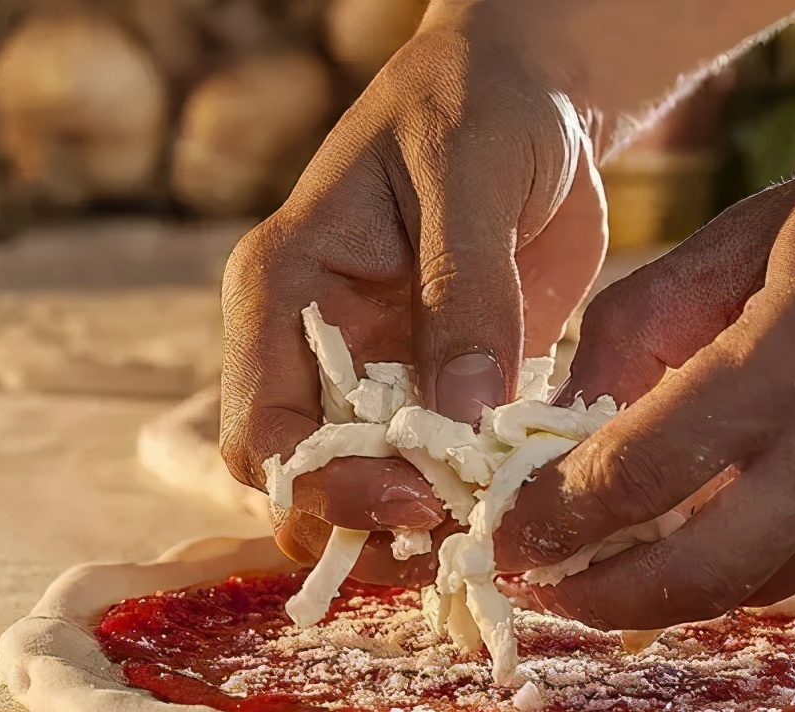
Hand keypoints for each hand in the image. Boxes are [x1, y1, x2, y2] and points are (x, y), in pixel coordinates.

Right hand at [219, 8, 606, 581]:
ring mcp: (378, 375)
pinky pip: (439, 468)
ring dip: (422, 529)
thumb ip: (462, 294)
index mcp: (284, 293)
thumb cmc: (479, 107)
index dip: (325, 489)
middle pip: (307, 486)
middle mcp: (316, 348)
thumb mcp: (468, 180)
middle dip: (373, 527)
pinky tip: (521, 502)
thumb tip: (462, 416)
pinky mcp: (441, 386)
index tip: (418, 500)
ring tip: (496, 529)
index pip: (262, 433)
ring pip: (369, 493)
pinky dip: (471, 497)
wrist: (532, 96)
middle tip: (465, 532)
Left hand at [495, 120, 794, 629]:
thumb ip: (649, 316)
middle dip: (597, 596)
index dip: (555, 516)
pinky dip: (736, 566)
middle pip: (695, 571)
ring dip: (663, 597)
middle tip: (540, 588)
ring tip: (598, 583)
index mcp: (792, 356)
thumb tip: (571, 398)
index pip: (640, 469)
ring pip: (751, 584)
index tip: (506, 533)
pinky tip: (695, 545)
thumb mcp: (755, 227)